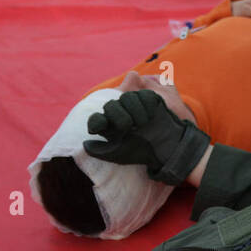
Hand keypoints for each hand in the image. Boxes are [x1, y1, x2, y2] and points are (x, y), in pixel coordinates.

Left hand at [83, 90, 210, 184]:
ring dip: (134, 111)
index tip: (100, 127)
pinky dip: (147, 105)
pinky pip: (144, 95)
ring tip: (142, 123)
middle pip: (111, 105)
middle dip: (119, 115)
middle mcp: (121, 115)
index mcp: (111, 128)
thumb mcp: (118, 155)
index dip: (96, 120)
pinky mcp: (150, 100)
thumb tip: (84, 144)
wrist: (166, 148)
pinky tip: (151, 116)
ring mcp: (135, 107)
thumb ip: (100, 151)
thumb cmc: (141, 153)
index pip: (97, 119)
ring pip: (127, 97)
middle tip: (129, 127)